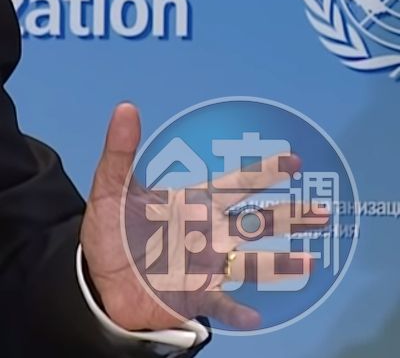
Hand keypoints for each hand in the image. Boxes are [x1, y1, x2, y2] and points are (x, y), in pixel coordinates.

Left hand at [81, 103, 326, 332]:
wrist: (102, 278)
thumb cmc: (113, 231)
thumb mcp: (110, 188)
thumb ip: (120, 151)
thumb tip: (125, 108)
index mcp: (194, 204)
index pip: (235, 185)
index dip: (263, 172)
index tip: (293, 161)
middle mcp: (209, 234)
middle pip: (256, 223)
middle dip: (289, 217)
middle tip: (322, 212)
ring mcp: (206, 266)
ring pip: (249, 263)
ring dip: (276, 264)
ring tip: (305, 262)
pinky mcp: (195, 295)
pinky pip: (220, 304)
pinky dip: (236, 311)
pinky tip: (252, 316)